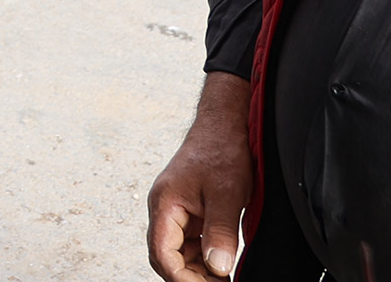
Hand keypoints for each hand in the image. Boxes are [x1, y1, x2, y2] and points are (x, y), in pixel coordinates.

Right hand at [145, 73, 253, 280]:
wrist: (225, 124)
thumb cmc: (221, 150)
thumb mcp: (227, 195)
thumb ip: (220, 232)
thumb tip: (218, 268)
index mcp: (165, 204)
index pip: (162, 254)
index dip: (182, 278)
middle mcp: (165, 210)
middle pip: (167, 257)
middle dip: (190, 277)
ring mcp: (176, 211)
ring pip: (179, 253)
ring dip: (198, 270)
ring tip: (222, 279)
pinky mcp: (189, 212)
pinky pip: (190, 243)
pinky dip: (204, 258)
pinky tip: (221, 266)